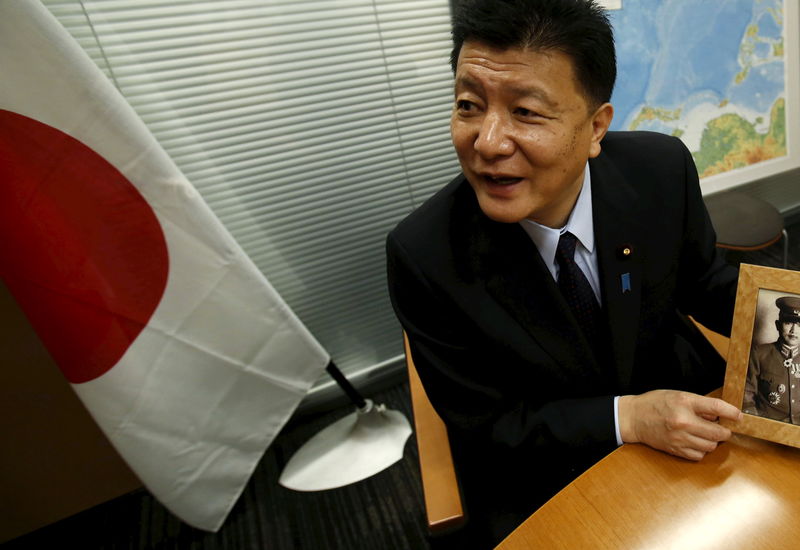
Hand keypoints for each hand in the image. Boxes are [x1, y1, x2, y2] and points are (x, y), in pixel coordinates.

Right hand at [618, 390, 742, 460]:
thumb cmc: (654, 403)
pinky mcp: (675, 450)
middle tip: (720, 427)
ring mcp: (679, 438)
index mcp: (684, 403)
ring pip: (710, 446)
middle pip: (718, 432)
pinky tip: (695, 442)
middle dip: (724, 431)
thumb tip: (719, 415)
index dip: (732, 412)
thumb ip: (699, 404)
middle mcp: (683, 421)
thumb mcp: (677, 395)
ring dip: (712, 441)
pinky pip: (699, 455)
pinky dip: (701, 449)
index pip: (717, 407)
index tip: (739, 416)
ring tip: (704, 434)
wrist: (634, 418)